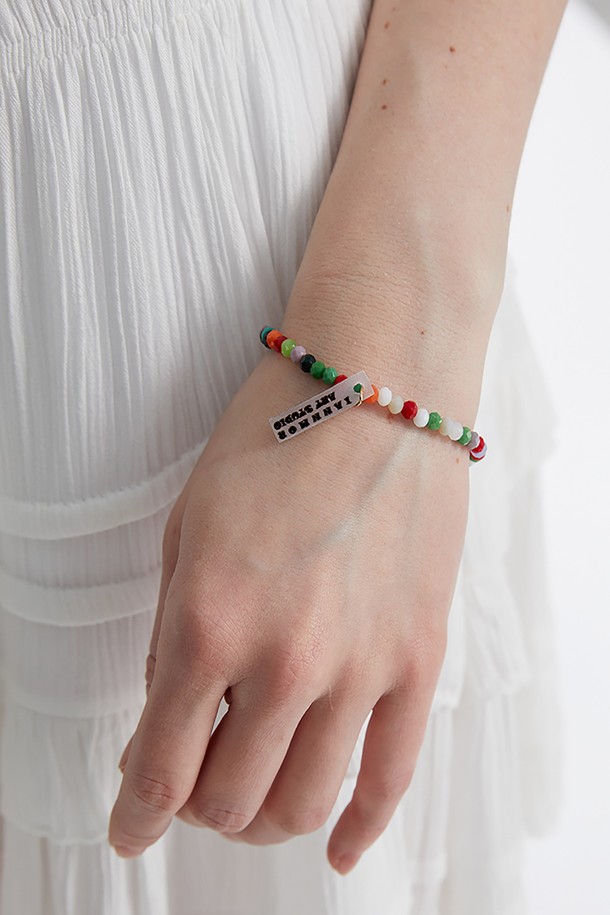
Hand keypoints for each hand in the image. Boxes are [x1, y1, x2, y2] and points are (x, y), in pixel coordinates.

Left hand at [107, 345, 469, 873]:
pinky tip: (336, 850)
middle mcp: (286, 661)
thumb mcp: (188, 530)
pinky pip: (391, 776)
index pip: (160, 768)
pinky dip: (359, 829)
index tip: (129, 825)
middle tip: (189, 787)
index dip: (135, 813)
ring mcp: (362, 666)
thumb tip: (172, 712)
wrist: (376, 385)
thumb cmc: (272, 439)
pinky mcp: (418, 657)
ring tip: (250, 798)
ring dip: (263, 819)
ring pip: (303, 802)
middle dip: (195, 809)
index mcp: (210, 622)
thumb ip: (176, 633)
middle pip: (230, 801)